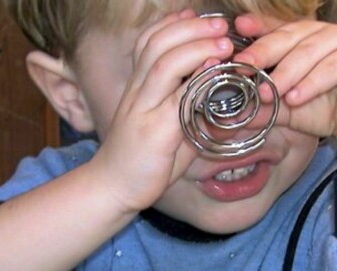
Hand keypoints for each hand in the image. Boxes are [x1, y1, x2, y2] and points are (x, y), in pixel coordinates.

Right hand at [88, 10, 234, 212]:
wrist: (112, 189)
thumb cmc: (143, 161)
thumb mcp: (168, 130)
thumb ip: (190, 112)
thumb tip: (221, 102)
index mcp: (138, 88)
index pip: (148, 41)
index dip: (172, 23)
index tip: (195, 14)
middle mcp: (138, 93)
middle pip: (157, 44)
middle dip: (191, 28)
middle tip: (220, 25)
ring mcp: (143, 111)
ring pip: (164, 64)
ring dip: (196, 48)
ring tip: (224, 43)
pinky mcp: (153, 132)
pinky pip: (175, 100)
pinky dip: (197, 83)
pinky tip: (214, 75)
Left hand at [232, 15, 336, 169]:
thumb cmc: (325, 109)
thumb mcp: (286, 110)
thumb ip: (262, 107)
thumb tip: (233, 114)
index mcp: (301, 39)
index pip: (276, 28)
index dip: (257, 27)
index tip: (238, 28)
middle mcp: (320, 34)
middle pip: (287, 37)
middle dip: (263, 52)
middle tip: (244, 67)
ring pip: (309, 52)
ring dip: (287, 72)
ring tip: (270, 92)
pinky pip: (332, 67)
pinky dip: (312, 83)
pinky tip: (296, 97)